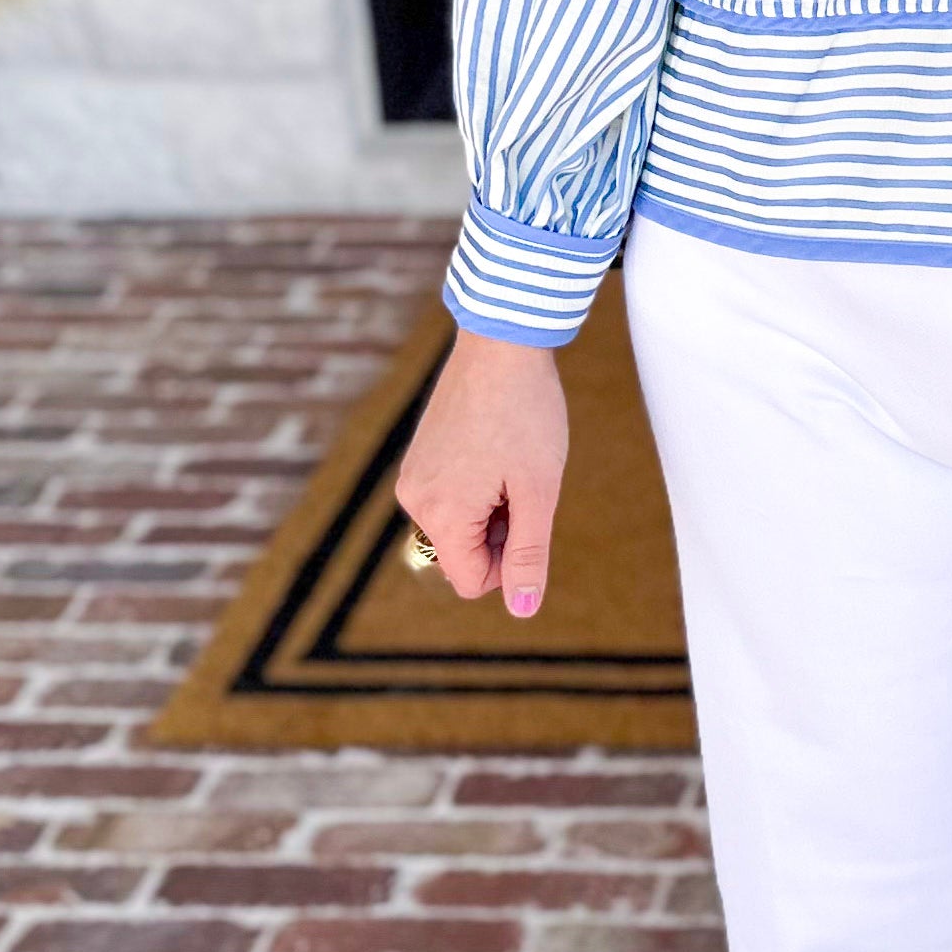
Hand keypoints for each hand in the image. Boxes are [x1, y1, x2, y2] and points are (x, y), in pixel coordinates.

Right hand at [398, 330, 568, 619]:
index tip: (532, 520)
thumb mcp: (539, 491)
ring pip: (459, 525)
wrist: (502, 342)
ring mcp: (413, 474)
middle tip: (525, 483)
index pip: (470, 580)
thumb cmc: (526, 414)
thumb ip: (528, 555)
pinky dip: (479, 488)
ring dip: (492, 510)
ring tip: (512, 462)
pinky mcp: (420, 455)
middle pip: (463, 553)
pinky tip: (499, 450)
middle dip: (501, 533)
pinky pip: (450, 497)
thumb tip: (522, 609)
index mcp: (440, 513)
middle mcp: (413, 499)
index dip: (509, 565)